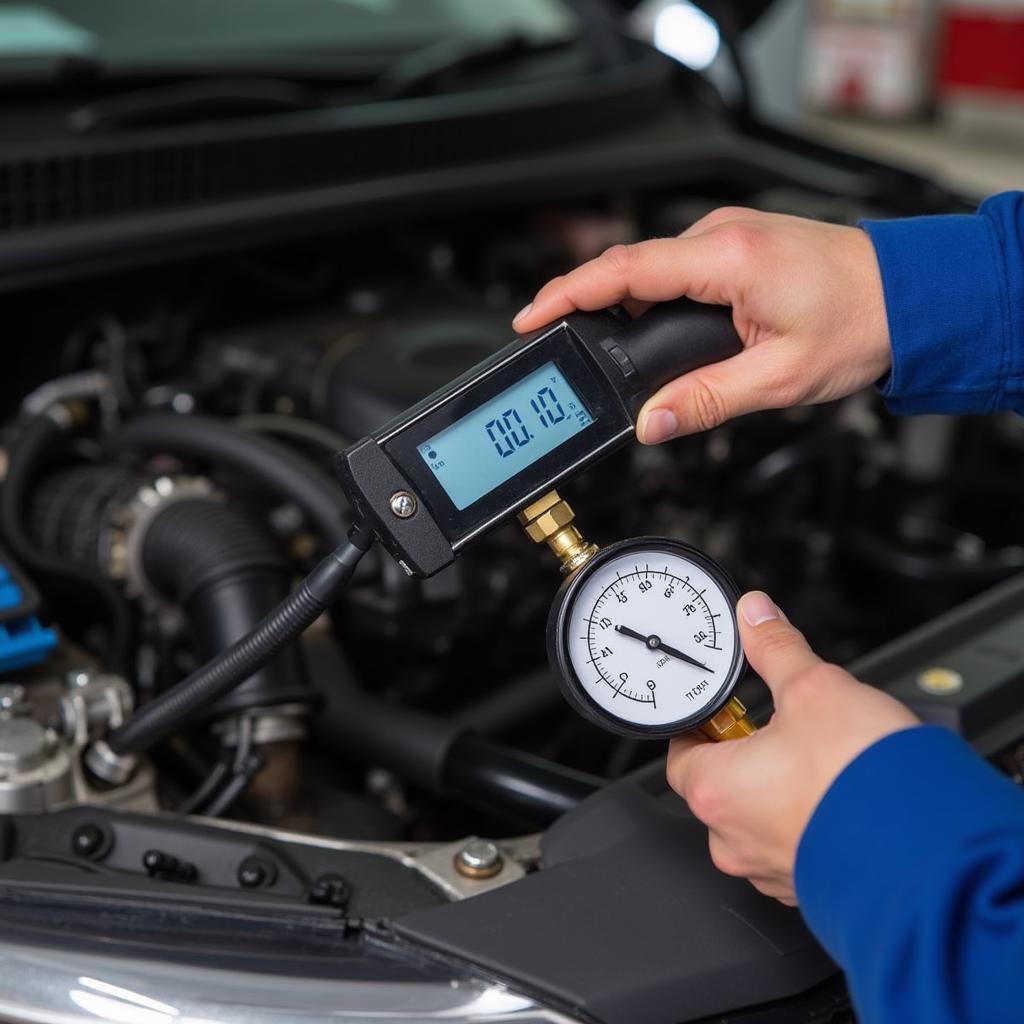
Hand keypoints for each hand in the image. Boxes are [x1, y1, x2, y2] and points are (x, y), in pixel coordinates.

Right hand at [513, 208, 890, 442]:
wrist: (913, 294)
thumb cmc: (863, 322)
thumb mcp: (779, 379)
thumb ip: (704, 402)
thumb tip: (650, 423)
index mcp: (726, 260)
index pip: (623, 272)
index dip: (567, 295)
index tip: (531, 317)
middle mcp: (722, 235)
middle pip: (627, 268)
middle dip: (584, 304)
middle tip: (557, 346)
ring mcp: (729, 235)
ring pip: (651, 267)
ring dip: (621, 304)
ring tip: (601, 348)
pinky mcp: (737, 245)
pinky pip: (675, 266)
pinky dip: (651, 296)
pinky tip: (649, 330)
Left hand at [666, 591, 918, 904]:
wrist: (930, 850)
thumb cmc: (863, 782)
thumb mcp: (814, 688)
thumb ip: (776, 648)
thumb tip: (756, 617)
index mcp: (715, 791)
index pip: (680, 754)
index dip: (700, 726)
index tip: (719, 711)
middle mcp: (734, 840)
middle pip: (720, 787)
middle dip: (745, 755)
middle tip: (776, 729)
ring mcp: (772, 871)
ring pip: (759, 820)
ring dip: (779, 791)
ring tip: (819, 762)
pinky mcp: (812, 888)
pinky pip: (796, 847)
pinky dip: (810, 821)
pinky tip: (840, 798)